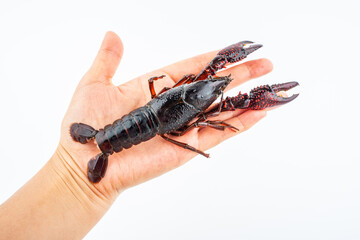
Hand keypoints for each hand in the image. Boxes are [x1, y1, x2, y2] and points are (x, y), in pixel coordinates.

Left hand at [58, 31, 272, 199]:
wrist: (84, 162)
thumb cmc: (84, 126)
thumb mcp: (95, 84)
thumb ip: (108, 60)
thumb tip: (113, 34)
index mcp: (156, 89)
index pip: (193, 68)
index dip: (215, 58)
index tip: (237, 49)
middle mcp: (173, 108)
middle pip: (213, 87)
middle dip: (240, 75)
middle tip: (265, 63)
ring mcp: (182, 128)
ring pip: (220, 110)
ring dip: (246, 98)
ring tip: (270, 87)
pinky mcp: (186, 147)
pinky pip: (218, 134)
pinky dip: (240, 124)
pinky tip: (259, 113)